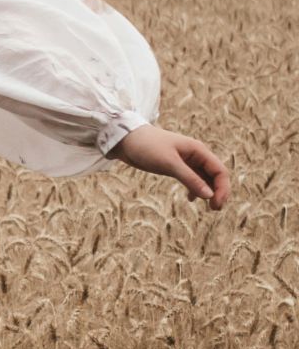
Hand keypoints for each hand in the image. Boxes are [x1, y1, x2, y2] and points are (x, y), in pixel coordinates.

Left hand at [109, 124, 231, 210]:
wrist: (124, 139)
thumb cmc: (147, 146)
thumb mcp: (169, 164)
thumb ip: (190, 179)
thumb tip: (210, 196)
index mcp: (198, 150)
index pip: (219, 171)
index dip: (223, 188)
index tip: (217, 205)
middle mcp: (195, 154)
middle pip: (215, 175)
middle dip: (218, 191)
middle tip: (215, 209)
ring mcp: (186, 160)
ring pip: (204, 178)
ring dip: (208, 191)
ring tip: (209, 208)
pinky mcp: (175, 165)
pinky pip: (192, 178)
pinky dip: (195, 188)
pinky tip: (190, 199)